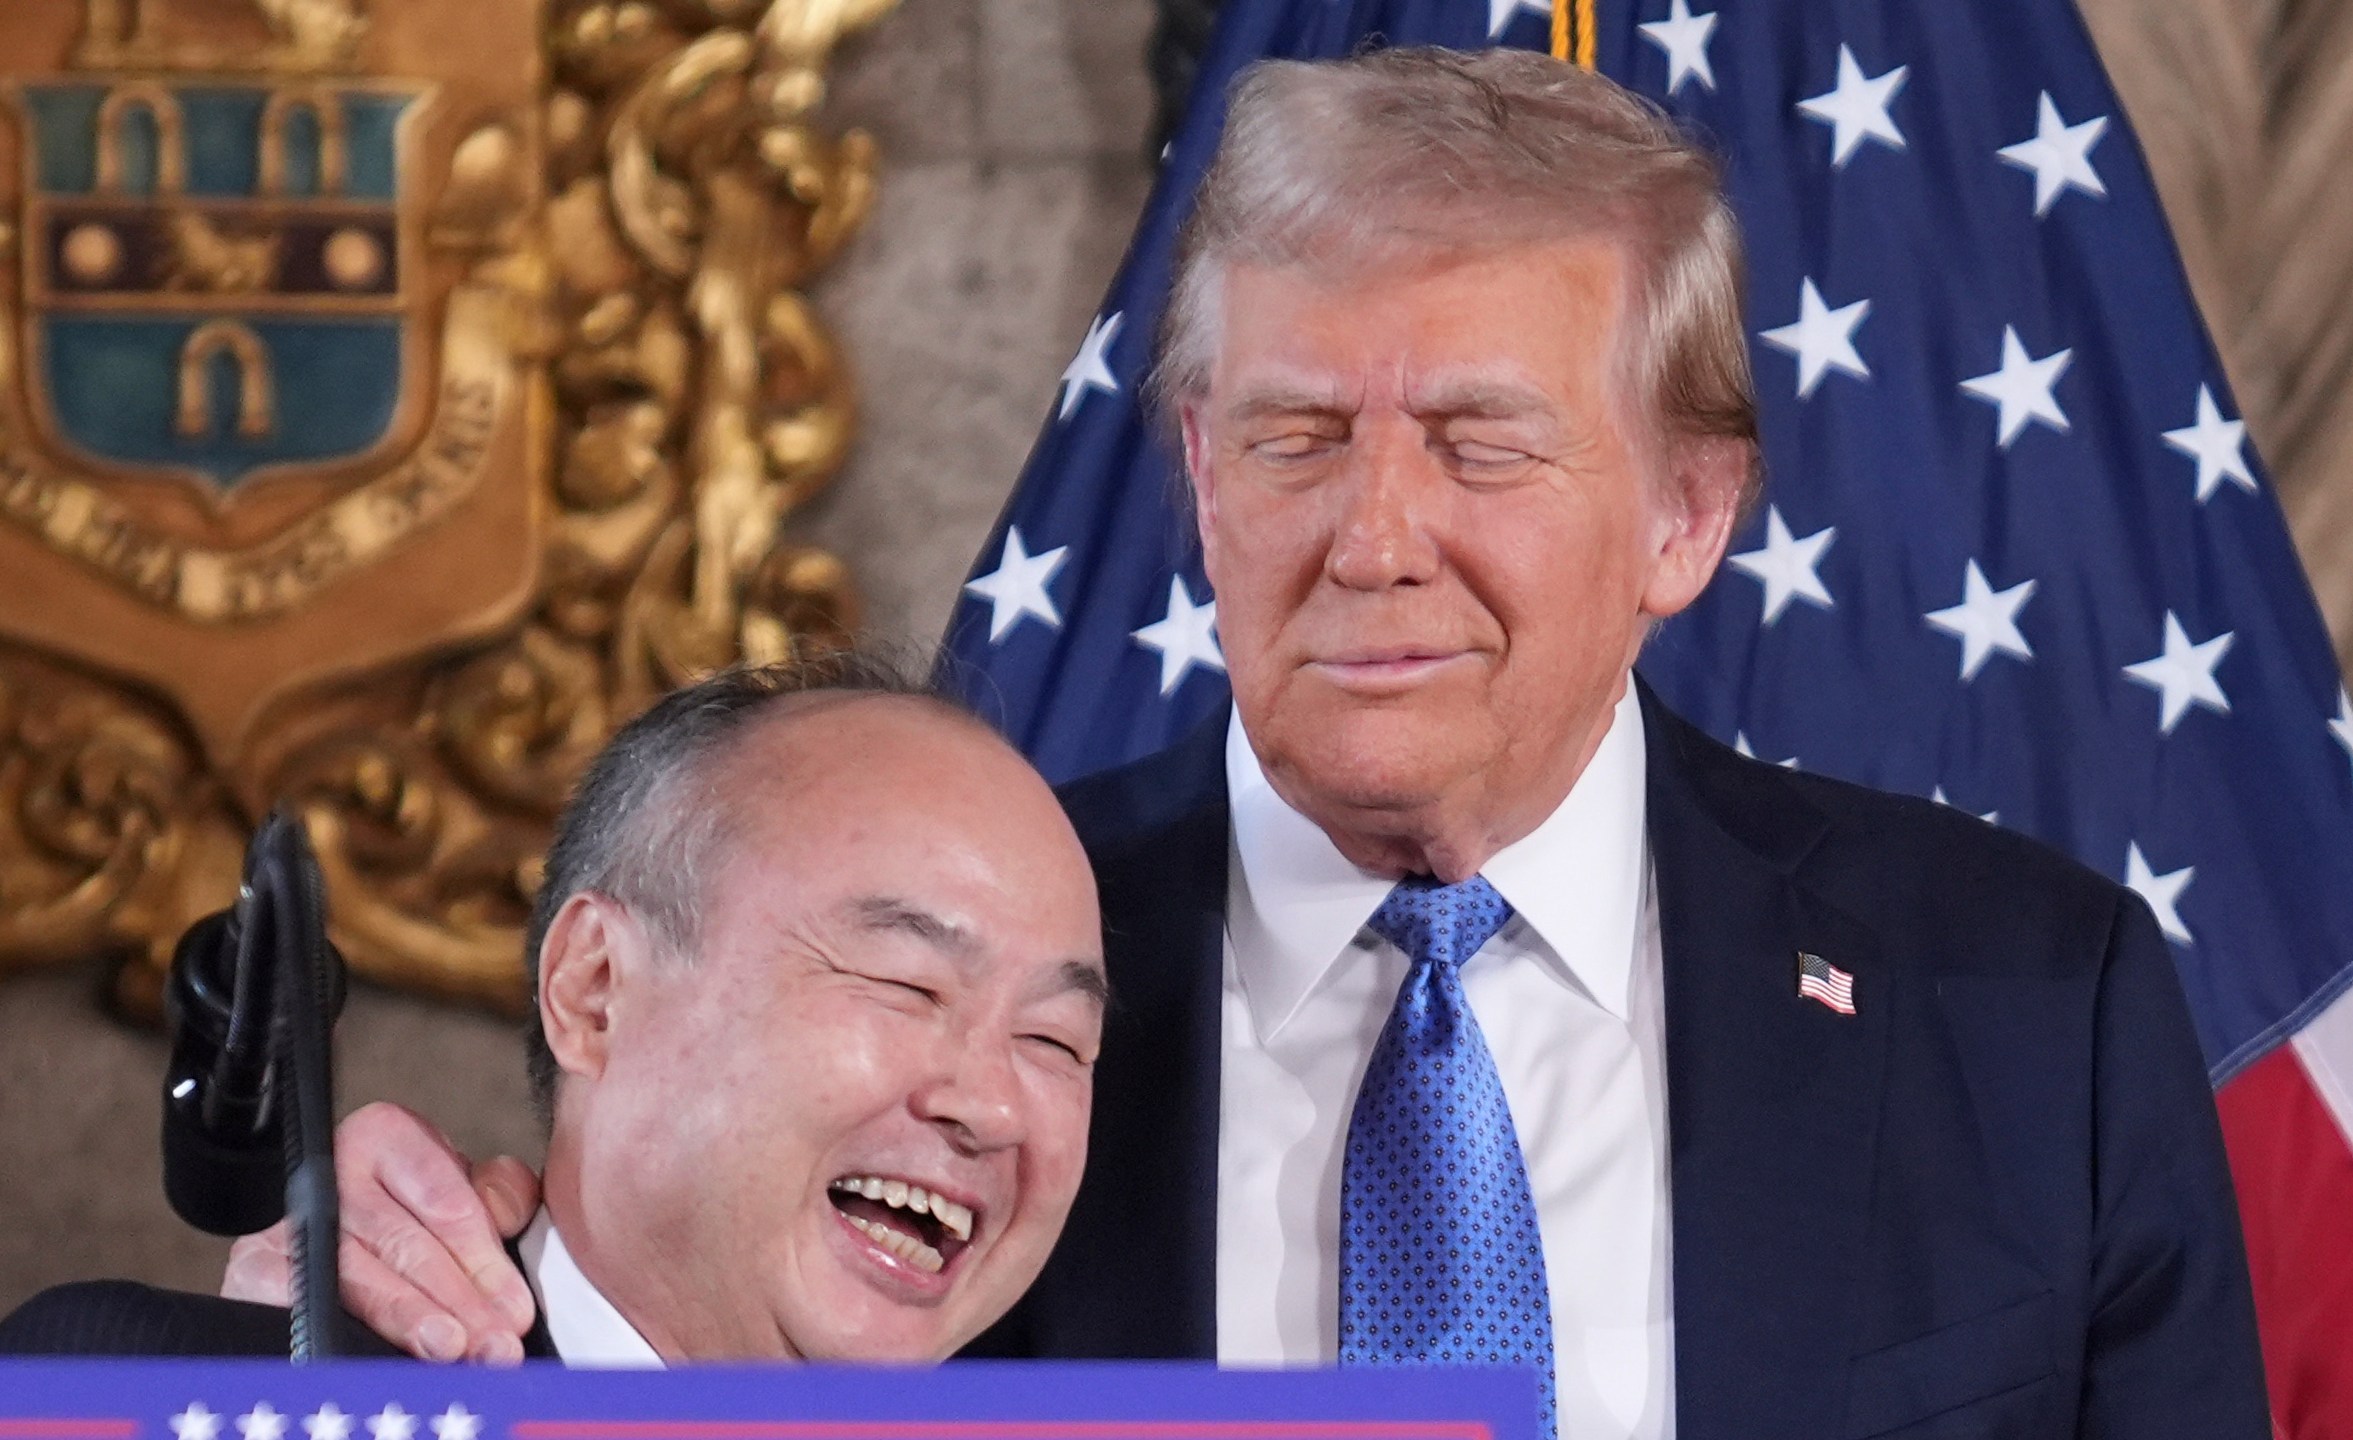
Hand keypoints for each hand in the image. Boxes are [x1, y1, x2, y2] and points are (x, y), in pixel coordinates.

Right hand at [219, 1101, 541, 1362]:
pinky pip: (299, 1302)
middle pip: (404, 1242)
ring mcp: (287, 1219)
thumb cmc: (413, 1213)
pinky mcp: (251, 1266)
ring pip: (357, 1275)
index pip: (445, 1199)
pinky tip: (375, 1354)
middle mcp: (334, 1170)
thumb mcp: (462, 1190)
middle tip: (495, 1345)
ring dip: (410, 1319)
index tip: (515, 1308)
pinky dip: (342, 1330)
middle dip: (459, 1301)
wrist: (334, 1235)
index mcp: (388, 1137)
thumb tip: (507, 1217)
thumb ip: (496, 1195)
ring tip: (451, 1350)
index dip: (484, 1259)